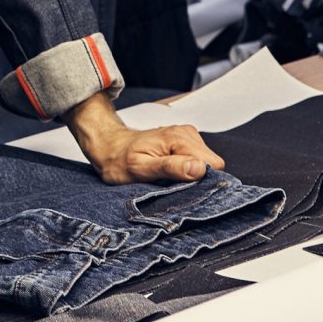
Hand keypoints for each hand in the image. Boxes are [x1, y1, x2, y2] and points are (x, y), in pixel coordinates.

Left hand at [63, 92, 225, 184]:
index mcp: (178, 138)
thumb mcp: (141, 169)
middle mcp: (186, 133)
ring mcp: (186, 136)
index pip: (213, 165)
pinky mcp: (184, 141)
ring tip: (167, 177)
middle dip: (197, 179)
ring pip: (206, 163)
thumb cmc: (120, 160)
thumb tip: (200, 169)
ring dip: (192, 175)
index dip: (203, 181)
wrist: (109, 146)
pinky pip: (199, 160)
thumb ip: (171, 168)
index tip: (185, 188)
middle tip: (172, 183)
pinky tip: (170, 171)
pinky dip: (188, 170)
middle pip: (212, 164)